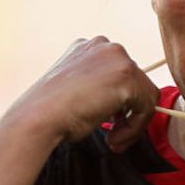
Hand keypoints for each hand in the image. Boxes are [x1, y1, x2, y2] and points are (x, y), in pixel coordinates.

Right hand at [12, 36, 158, 152]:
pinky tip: (113, 139)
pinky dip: (134, 128)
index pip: (119, 73)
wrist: (37, 118)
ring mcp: (118, 58)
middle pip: (137, 82)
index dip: (118, 102)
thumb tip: (123, 103)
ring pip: (146, 95)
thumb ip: (98, 87)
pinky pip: (147, 108)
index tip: (107, 123)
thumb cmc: (51, 113)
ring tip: (113, 140)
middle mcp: (105, 45)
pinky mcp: (127, 77)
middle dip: (127, 112)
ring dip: (132, 123)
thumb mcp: (76, 90)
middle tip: (112, 136)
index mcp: (89, 46)